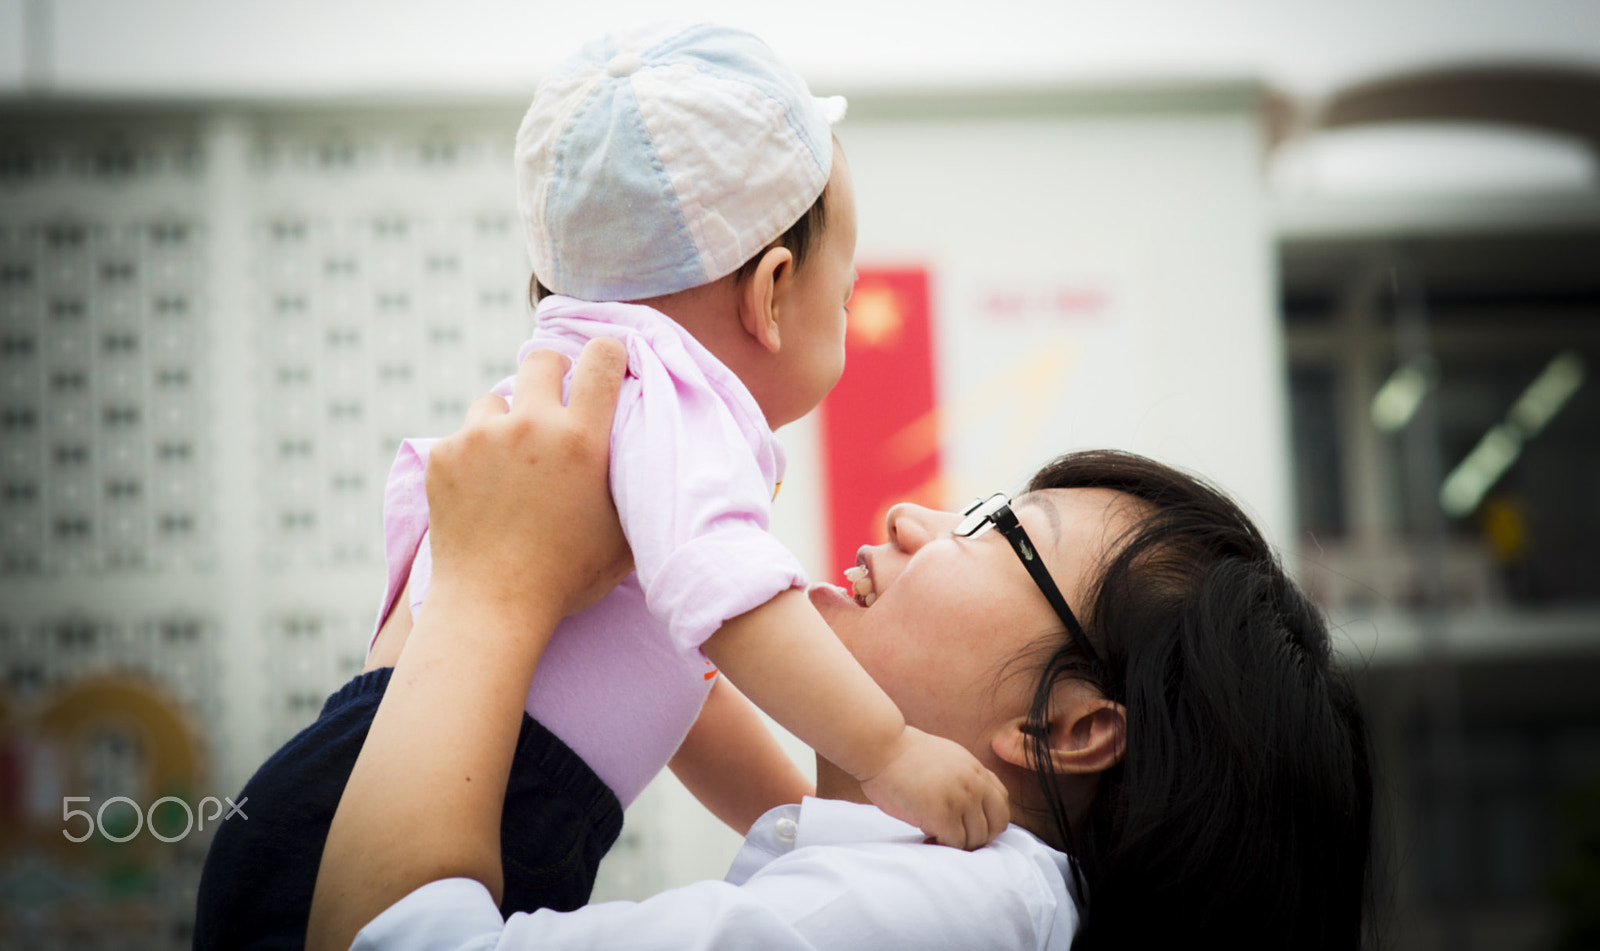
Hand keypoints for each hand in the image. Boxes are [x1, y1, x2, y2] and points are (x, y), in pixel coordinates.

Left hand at [424, 338, 632, 620]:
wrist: (491, 607)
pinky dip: (473, 455)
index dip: (608, 353)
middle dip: (552, 375)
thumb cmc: (566, 577)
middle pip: (541, 359)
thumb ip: (635, 485)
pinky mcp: (442, 456)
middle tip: (555, 405)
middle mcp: (529, 426)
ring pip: (496, 399)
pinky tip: (483, 492)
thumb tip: (649, 457)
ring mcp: (479, 438)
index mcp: (581, 439)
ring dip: (507, 419)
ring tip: (512, 461)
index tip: (606, 364)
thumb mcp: (623, 533)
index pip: (602, 357)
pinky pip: (461, 437)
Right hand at [859, 726, 1009, 849]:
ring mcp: (961, 799)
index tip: (969, 823)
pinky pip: (955, 843)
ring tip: (937, 837)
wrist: (881, 747)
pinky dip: (943, 846)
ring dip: (958, 844)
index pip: (1002, 801)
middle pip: (997, 824)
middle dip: (980, 836)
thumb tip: (967, 801)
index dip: (989, 818)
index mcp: (975, 769)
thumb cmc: (903, 753)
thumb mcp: (946, 757)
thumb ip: (962, 776)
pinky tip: (927, 839)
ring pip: (976, 838)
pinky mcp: (942, 815)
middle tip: (956, 837)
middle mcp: (974, 784)